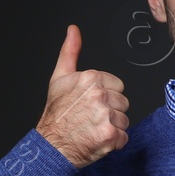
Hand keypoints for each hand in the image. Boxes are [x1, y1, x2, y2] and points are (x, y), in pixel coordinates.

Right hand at [35, 25, 128, 168]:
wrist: (50, 145)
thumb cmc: (55, 114)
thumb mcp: (60, 78)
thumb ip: (70, 51)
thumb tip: (73, 30)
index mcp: (91, 78)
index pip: (117, 86)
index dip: (105, 97)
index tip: (90, 104)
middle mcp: (99, 95)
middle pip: (122, 103)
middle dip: (110, 112)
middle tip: (90, 118)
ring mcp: (105, 115)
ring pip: (124, 120)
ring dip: (112, 127)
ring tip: (92, 129)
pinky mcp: (109, 135)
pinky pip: (123, 137)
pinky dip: (113, 142)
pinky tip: (97, 139)